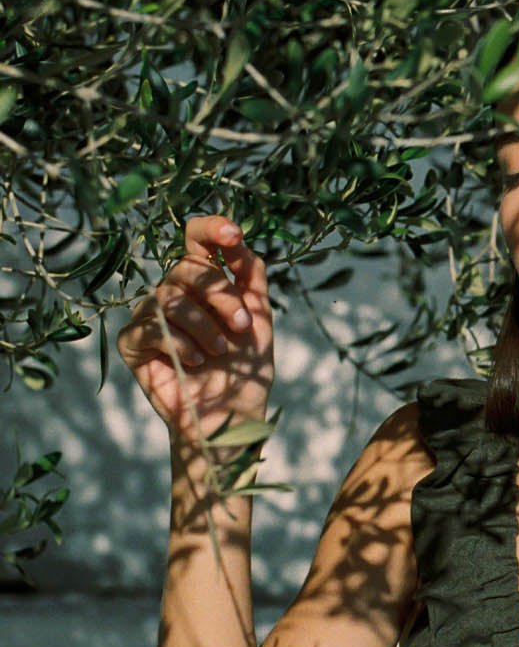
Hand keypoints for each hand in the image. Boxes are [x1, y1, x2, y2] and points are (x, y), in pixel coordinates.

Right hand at [117, 215, 274, 444]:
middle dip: (221, 295)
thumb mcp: (258, 320)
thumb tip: (238, 238)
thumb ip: (250, 276)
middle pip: (187, 268)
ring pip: (170, 297)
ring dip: (205, 326)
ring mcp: (150, 317)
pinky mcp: (133, 343)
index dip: (211, 229)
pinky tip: (195, 361)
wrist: (230, 418)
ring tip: (220, 352)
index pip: (197, 239)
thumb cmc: (244, 372)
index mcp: (203, 284)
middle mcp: (174, 294)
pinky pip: (151, 327)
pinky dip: (180, 344)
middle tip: (242, 326)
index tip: (233, 234)